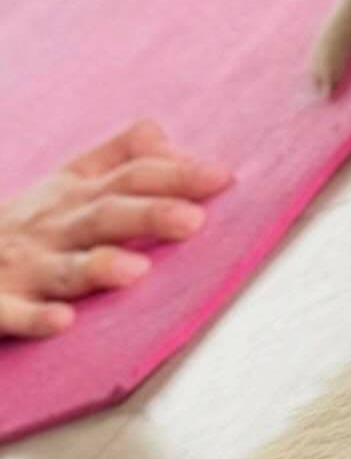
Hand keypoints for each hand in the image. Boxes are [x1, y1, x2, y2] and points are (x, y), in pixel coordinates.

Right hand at [0, 120, 231, 338]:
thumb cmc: (24, 225)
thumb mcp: (66, 183)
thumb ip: (118, 157)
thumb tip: (167, 136)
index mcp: (72, 196)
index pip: (128, 177)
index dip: (173, 174)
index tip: (221, 177)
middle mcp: (51, 228)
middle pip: (103, 215)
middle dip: (146, 215)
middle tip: (193, 219)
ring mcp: (22, 267)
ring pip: (62, 268)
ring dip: (97, 267)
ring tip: (136, 270)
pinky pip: (10, 314)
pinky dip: (34, 318)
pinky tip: (62, 322)